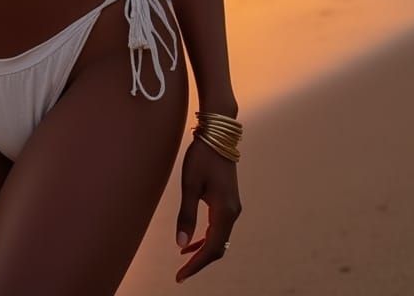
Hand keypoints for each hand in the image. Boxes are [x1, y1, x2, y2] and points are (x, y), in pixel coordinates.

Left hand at [174, 136, 241, 283]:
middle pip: (218, 247)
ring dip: (203, 250)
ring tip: (183, 258)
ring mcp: (233, 207)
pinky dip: (207, 237)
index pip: (212, 248)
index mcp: (224, 211)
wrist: (218, 136)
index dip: (196, 265)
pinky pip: (219, 228)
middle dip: (200, 262)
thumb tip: (180, 243)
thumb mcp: (189, 185)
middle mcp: (233, 213)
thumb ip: (186, 215)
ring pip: (220, 239)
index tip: (180, 276)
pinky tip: (192, 240)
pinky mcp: (229, 201)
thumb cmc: (202, 157)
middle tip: (181, 273)